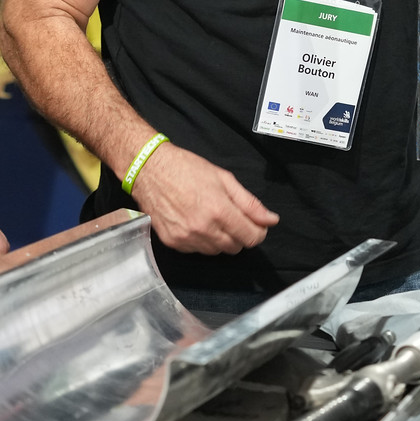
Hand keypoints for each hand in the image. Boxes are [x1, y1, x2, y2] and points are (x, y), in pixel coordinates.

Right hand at [129, 142, 278, 253]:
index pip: (251, 238)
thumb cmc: (186, 169)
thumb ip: (249, 203)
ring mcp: (186, 238)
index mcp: (219, 211)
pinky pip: (196, 250)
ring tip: (210, 217)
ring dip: (220, 239)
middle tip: (230, 216)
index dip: (258, 232)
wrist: (149, 169)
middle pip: (235, 247)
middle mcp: (203, 228)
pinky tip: (194, 222)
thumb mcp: (224, 179)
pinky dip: (200, 241)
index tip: (255, 224)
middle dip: (239, 234)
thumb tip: (271, 220)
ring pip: (216, 251)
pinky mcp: (172, 242)